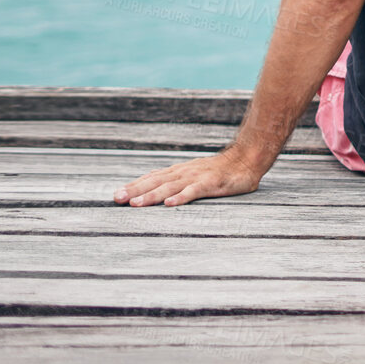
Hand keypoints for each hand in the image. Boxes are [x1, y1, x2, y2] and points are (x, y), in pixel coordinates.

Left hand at [115, 148, 267, 206]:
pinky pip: (194, 191)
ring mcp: (197, 177)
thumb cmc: (221, 170)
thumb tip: (158, 191)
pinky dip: (181, 197)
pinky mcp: (211, 184)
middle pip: (155, 182)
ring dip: (151, 195)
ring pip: (170, 187)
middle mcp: (184, 173)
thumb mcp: (195, 174)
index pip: (152, 177)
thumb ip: (178, 182)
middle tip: (117, 198)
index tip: (116, 194)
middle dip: (135, 190)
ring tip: (136, 204)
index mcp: (179, 172)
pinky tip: (169, 204)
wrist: (248, 159)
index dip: (134, 185)